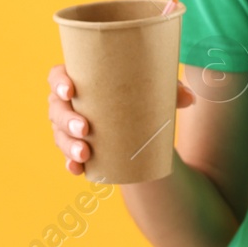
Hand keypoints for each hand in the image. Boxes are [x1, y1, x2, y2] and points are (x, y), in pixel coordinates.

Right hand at [47, 63, 194, 174]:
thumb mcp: (155, 89)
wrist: (141, 123)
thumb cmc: (142, 95)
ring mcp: (69, 126)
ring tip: (85, 154)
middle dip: (67, 120)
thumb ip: (170, 89)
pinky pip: (67, 156)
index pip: (58, 76)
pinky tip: (78, 170)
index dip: (58, 82)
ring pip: (59, 134)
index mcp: (82, 79)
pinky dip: (71, 164)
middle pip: (56, 108)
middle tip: (85, 129)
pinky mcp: (77, 147)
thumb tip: (190, 98)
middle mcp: (70, 102)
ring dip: (68, 145)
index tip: (70, 90)